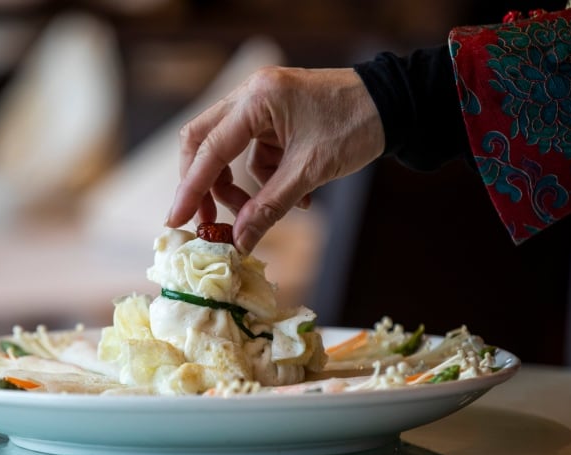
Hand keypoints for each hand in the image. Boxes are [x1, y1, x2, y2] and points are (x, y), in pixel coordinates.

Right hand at [165, 66, 384, 253]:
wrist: (395, 105)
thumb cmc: (357, 127)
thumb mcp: (310, 171)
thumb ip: (269, 207)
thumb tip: (239, 242)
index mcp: (256, 100)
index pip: (209, 149)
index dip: (189, 189)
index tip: (174, 220)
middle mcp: (250, 95)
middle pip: (204, 143)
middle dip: (205, 185)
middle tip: (208, 222)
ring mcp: (261, 104)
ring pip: (228, 151)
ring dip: (240, 187)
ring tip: (262, 213)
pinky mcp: (274, 117)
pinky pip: (254, 153)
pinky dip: (266, 180)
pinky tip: (299, 196)